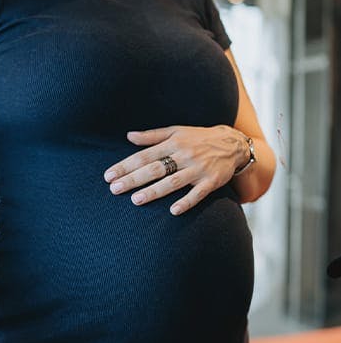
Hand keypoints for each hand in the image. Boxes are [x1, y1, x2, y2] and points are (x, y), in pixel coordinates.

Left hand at [102, 125, 248, 215]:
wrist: (233, 143)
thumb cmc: (198, 138)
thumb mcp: (176, 131)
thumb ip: (152, 136)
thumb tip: (129, 136)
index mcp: (173, 143)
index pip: (144, 156)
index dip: (126, 166)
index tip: (108, 176)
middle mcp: (184, 155)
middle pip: (155, 169)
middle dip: (133, 179)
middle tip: (114, 189)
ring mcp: (198, 169)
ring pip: (173, 182)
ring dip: (154, 191)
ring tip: (135, 200)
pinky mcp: (211, 182)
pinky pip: (198, 193)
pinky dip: (186, 201)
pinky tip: (173, 211)